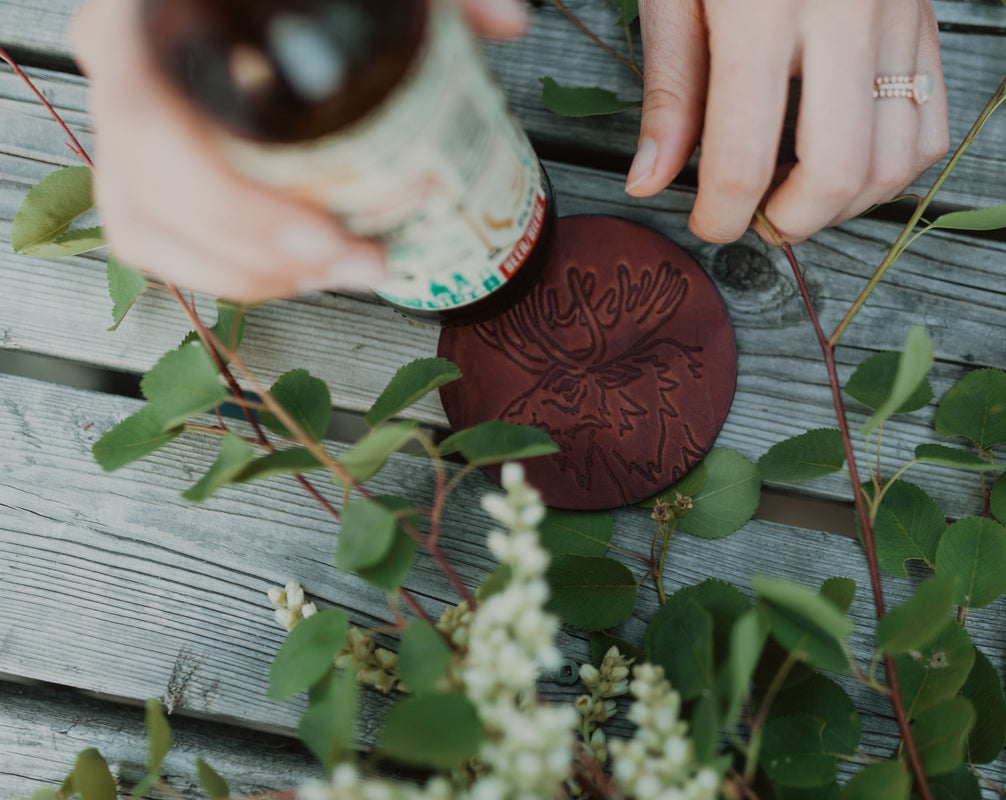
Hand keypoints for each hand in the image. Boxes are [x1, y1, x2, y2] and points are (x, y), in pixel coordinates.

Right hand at [70, 0, 528, 302]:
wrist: (254, 0)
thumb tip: (511, 23)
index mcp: (153, 18)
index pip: (151, 122)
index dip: (231, 200)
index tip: (326, 238)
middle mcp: (123, 72)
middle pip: (152, 195)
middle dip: (263, 255)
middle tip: (364, 265)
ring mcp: (126, 124)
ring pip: (148, 230)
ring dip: (253, 274)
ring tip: (348, 271)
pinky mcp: (142, 167)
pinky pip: (158, 242)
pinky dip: (229, 271)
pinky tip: (302, 274)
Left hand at [626, 0, 949, 243]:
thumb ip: (671, 91)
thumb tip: (650, 180)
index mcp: (761, 6)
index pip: (744, 155)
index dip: (721, 214)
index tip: (708, 224)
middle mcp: (842, 11)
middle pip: (838, 173)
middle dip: (790, 223)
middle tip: (755, 218)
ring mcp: (896, 13)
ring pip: (896, 161)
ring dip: (843, 206)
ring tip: (796, 193)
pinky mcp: (926, 18)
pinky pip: (931, 125)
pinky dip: (890, 168)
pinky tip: (844, 161)